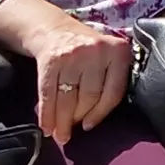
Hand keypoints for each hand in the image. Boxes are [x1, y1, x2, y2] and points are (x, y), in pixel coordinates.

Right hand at [21, 9, 133, 140]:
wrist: (54, 29)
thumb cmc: (85, 50)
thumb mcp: (107, 57)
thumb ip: (111, 81)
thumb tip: (96, 121)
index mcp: (118, 51)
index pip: (113, 93)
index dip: (100, 114)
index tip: (89, 126)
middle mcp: (97, 51)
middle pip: (89, 97)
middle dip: (78, 119)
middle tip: (70, 134)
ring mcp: (73, 55)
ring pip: (68, 99)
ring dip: (61, 122)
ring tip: (59, 136)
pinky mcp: (51, 60)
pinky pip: (49, 94)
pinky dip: (47, 114)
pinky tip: (47, 127)